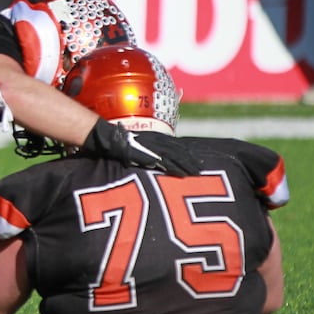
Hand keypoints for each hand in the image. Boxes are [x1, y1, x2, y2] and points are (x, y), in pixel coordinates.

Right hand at [80, 118, 201, 175]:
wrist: (110, 139)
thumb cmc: (119, 142)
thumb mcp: (136, 144)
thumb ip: (145, 149)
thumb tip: (150, 158)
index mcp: (155, 137)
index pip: (175, 144)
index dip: (186, 152)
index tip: (195, 158)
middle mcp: (158, 141)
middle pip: (180, 150)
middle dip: (191, 159)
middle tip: (202, 167)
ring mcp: (155, 148)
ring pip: (177, 156)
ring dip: (188, 165)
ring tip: (198, 173)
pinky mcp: (150, 155)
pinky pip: (167, 163)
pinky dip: (177, 168)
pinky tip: (184, 175)